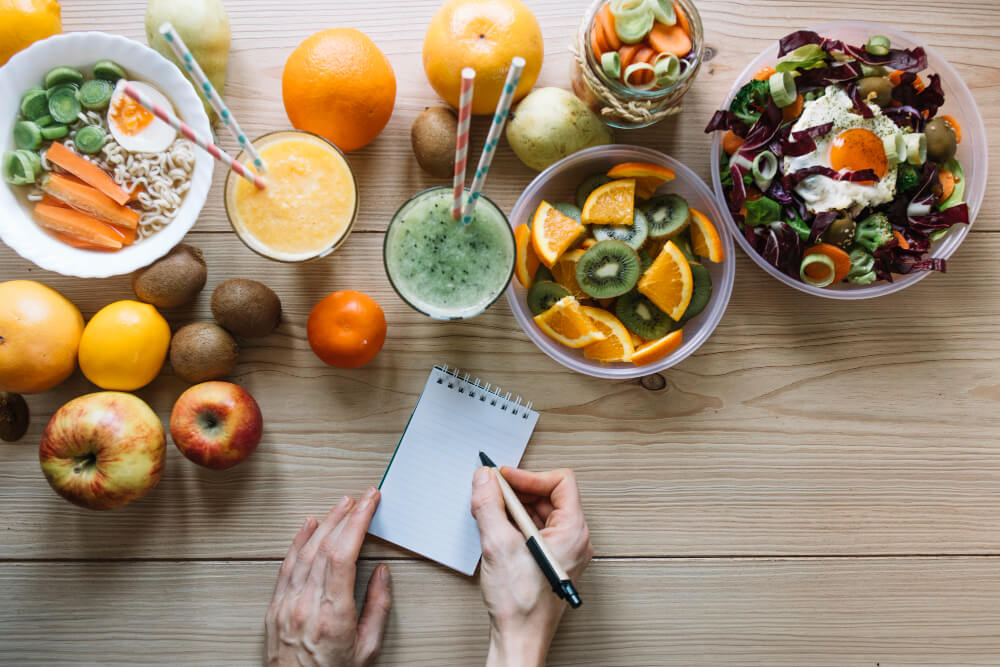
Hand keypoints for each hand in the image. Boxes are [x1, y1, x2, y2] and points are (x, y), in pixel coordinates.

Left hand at [265, 488, 390, 666]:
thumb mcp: (368, 649)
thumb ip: (377, 607)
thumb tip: (381, 573)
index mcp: (333, 616)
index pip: (344, 555)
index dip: (358, 522)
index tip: (370, 503)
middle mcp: (306, 606)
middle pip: (325, 547)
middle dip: (346, 516)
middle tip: (362, 497)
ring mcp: (287, 605)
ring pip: (305, 552)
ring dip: (325, 523)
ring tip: (341, 505)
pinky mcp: (275, 608)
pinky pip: (286, 566)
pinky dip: (297, 541)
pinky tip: (308, 525)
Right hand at [471, 467, 592, 666]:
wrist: (520, 639)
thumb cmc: (521, 604)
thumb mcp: (498, 545)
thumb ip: (489, 505)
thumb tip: (485, 479)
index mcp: (573, 531)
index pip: (561, 482)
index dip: (530, 475)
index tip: (505, 478)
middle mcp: (574, 539)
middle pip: (549, 496)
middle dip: (519, 491)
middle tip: (493, 491)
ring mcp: (563, 552)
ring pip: (541, 513)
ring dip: (515, 508)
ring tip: (491, 511)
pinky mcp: (550, 561)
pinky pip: (536, 530)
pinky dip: (516, 524)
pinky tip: (497, 530)